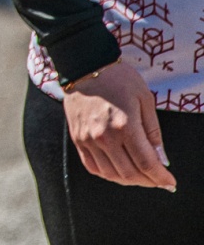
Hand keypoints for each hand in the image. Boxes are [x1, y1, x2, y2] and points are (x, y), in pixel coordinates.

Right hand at [67, 61, 176, 189]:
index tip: (170, 182)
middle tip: (158, 180)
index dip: (161, 177)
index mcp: (125, 126)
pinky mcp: (77, 138)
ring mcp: (88, 139)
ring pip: (111, 174)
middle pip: (129, 173)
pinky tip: (118, 171)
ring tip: (141, 176)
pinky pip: (92, 166)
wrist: (84, 65)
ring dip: (129, 180)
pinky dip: (108, 174)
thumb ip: (153, 131)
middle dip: (148, 181)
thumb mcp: (145, 99)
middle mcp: (104, 136)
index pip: (146, 163)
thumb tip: (160, 158)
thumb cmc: (118, 78)